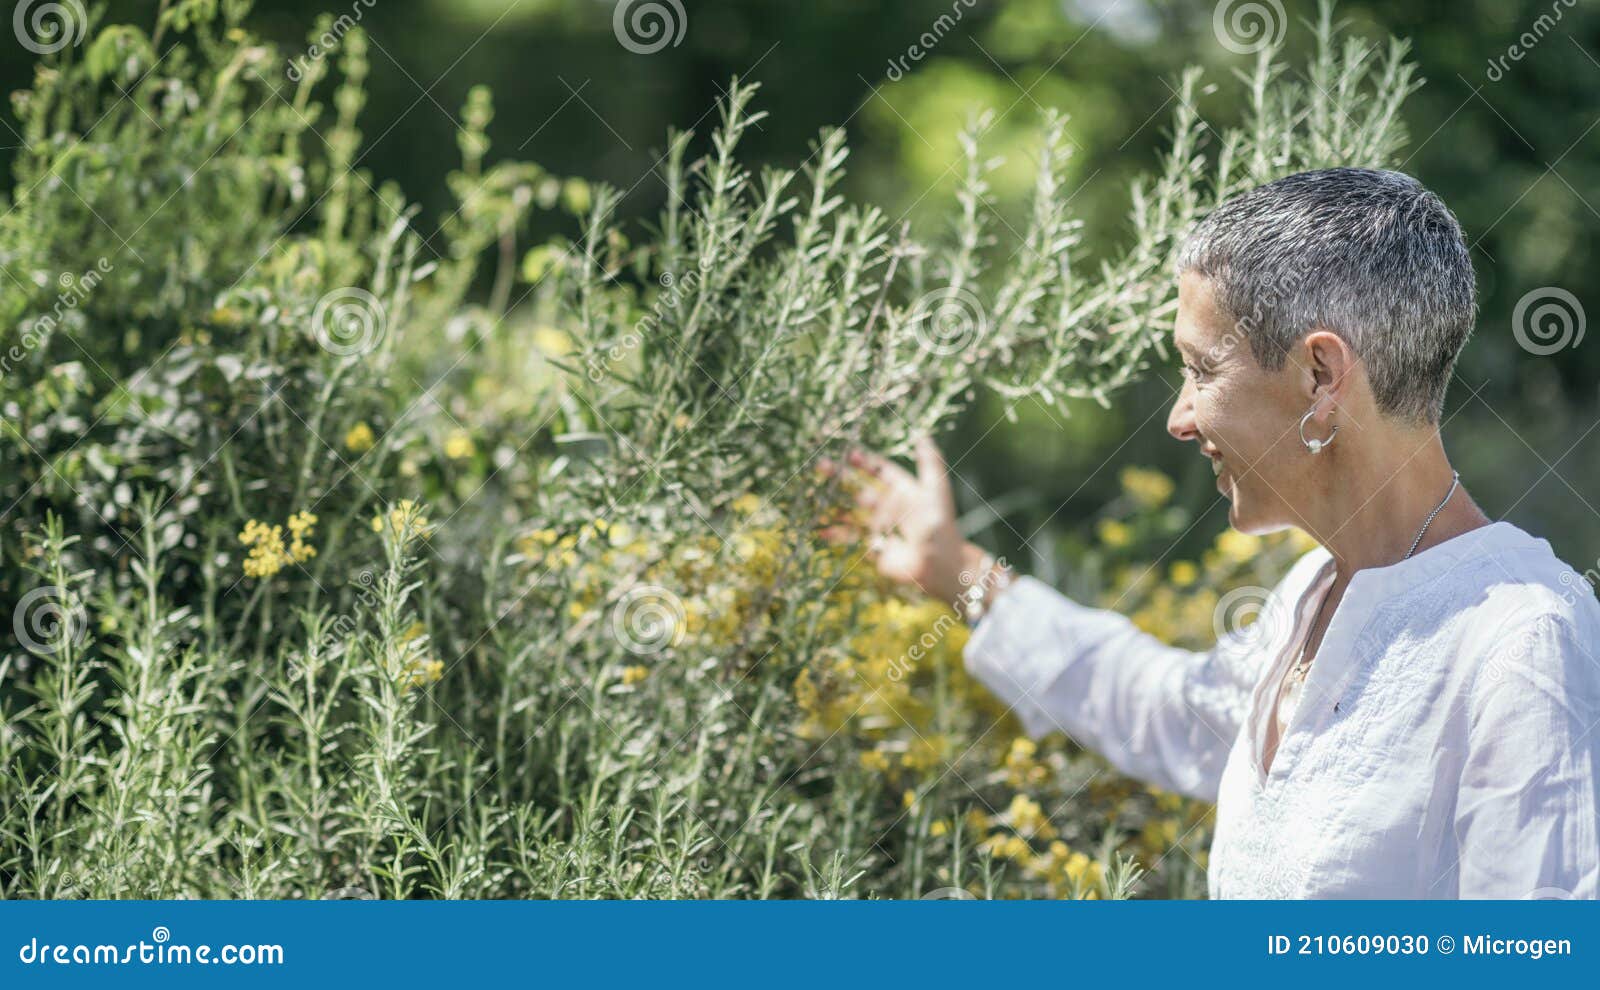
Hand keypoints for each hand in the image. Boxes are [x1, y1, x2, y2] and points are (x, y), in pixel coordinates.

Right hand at [817, 435, 987, 606]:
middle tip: (821, 466)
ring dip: (834, 503)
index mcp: (904, 491)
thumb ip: (929, 462)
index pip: (880, 472)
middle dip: (841, 477)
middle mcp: (890, 507)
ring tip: (815, 495)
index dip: (865, 462)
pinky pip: (852, 538)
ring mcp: (881, 527)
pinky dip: (836, 533)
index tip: (847, 453)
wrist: (939, 561)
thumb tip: (923, 436)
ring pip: (852, 511)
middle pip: (861, 488)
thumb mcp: (935, 487)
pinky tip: (821, 529)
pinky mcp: (875, 547)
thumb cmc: (939, 522)